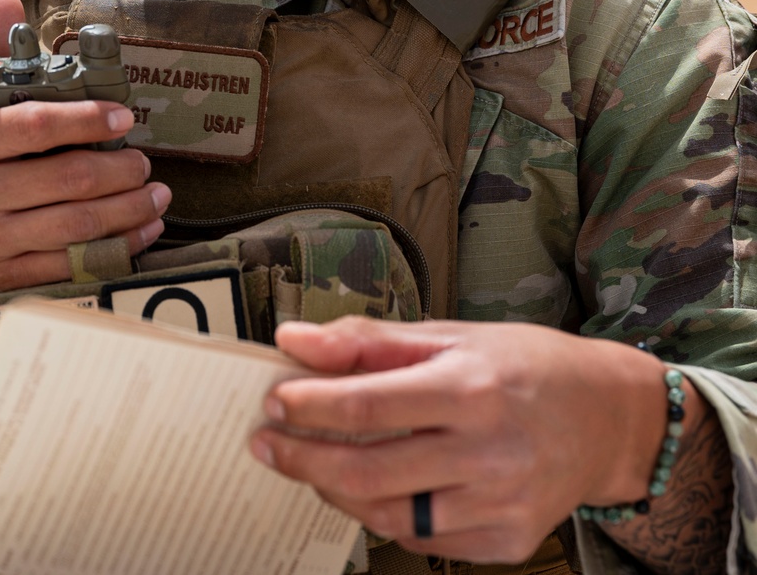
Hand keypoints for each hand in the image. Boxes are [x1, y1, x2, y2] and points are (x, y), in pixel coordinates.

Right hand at [0, 0, 169, 347]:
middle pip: (67, 178)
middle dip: (121, 171)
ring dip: (128, 211)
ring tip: (157, 196)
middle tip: (145, 163)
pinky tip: (139, 234)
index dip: (86, 119)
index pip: (34, 125)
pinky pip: (66, 267)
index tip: (124, 117)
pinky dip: (112, 252)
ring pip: (75, 226)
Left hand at [252, 316, 672, 567]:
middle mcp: (487, 452)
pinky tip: (368, 489)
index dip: (311, 406)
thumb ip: (370, 340)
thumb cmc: (526, 366)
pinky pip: (423, 540)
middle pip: (369, 469)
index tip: (274, 400)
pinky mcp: (506, 541)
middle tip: (267, 442)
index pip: (369, 405)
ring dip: (335, 490)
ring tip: (310, 464)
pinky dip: (384, 516)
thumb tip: (296, 340)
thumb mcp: (452, 335)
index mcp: (471, 388)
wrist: (609, 418)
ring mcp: (498, 505)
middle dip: (304, 457)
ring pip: (388, 514)